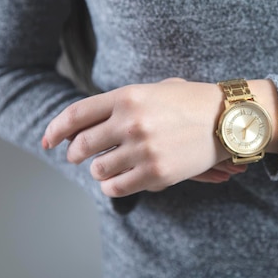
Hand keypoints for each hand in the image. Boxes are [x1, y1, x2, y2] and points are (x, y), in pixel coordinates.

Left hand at [42, 78, 233, 196]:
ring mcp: (143, 149)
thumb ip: (121, 103)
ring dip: (99, 171)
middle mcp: (131, 122)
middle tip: (81, 157)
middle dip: (75, 154)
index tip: (48, 140)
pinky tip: (119, 180)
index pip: (76, 115)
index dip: (55, 129)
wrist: (228, 118)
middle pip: (82, 146)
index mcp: (127, 96)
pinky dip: (112, 187)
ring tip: (109, 167)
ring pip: (98, 169)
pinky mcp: (157, 173)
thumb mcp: (154, 90)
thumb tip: (87, 122)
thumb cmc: (191, 102)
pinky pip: (117, 187)